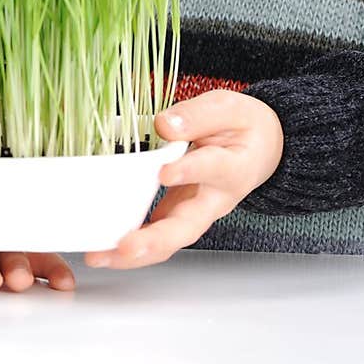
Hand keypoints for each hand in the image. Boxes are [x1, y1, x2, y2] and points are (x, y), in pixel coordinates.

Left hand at [84, 89, 283, 268]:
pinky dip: (131, 248)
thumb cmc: (243, 127)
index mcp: (232, 167)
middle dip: (155, 240)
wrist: (263, 147)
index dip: (188, 171)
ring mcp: (197, 212)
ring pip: (170, 241)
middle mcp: (215, 199)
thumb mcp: (228, 108)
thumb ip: (197, 115)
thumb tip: (165, 124)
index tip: (164, 172)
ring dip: (135, 253)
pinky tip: (103, 251)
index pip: (211, 169)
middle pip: (188, 227)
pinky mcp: (180, 215)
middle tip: (127, 245)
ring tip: (101, 256)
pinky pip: (158, 238)